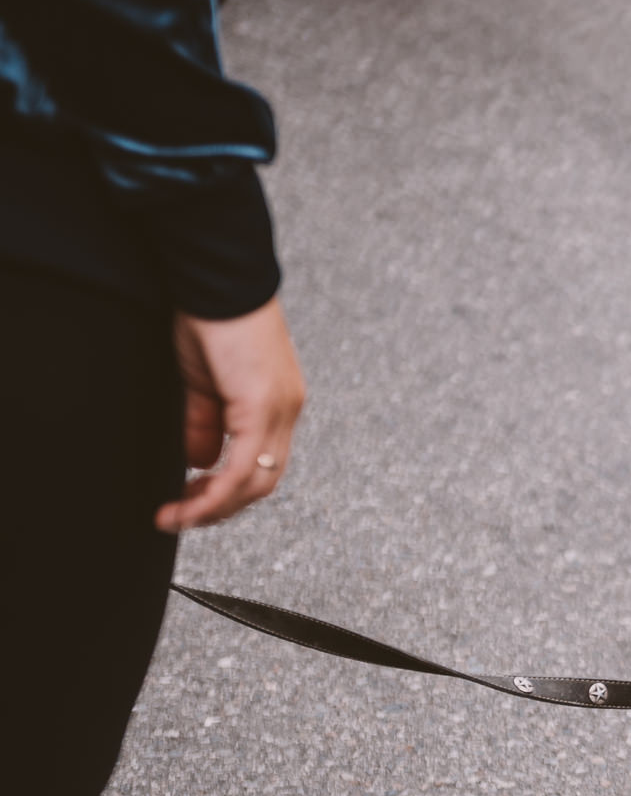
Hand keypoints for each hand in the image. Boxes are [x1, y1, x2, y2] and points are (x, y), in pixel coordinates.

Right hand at [157, 298, 305, 532]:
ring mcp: (280, 407)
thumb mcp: (202, 383)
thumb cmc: (208, 320)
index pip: (263, 464)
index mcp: (278, 404)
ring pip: (257, 479)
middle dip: (221, 508)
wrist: (215, 278)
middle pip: (264, 480)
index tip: (191, 502)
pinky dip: (217, 490)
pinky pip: (245, 462)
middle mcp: (287, 410)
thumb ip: (205, 424)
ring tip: (178, 517)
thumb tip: (200, 464)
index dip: (229, 492)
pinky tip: (190, 501)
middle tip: (182, 517)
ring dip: (215, 506)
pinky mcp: (263, 402)